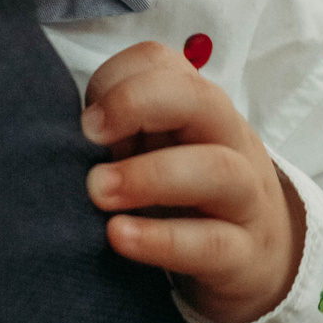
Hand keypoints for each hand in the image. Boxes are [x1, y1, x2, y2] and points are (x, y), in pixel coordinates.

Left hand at [81, 41, 304, 322]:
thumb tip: (62, 135)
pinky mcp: (244, 256)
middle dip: (138, 106)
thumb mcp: (159, 153)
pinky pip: (212, 243)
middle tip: (88, 137)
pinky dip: (162, 240)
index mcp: (200, 108)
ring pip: (216, 170)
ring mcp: (245, 199)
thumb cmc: (189, 197)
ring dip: (149, 176)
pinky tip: (119, 237)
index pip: (164, 64)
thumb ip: (121, 135)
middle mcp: (229, 143)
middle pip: (201, 99)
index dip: (118, 80)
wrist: (259, 257)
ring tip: (98, 192)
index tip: (83, 120)